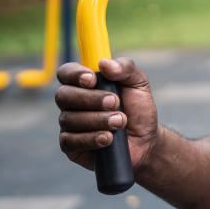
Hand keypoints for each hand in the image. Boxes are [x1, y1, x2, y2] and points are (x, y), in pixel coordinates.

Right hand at [55, 58, 159, 172]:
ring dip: (98, 120)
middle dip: (91, 99)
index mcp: (85, 83)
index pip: (66, 72)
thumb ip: (126, 68)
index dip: (74, 74)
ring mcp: (69, 124)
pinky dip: (91, 138)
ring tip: (121, 122)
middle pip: (63, 95)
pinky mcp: (70, 146)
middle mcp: (72, 102)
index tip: (92, 79)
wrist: (146, 140)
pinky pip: (69, 141)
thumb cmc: (139, 109)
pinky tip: (108, 138)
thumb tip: (104, 63)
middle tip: (115, 103)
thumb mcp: (139, 83)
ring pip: (69, 119)